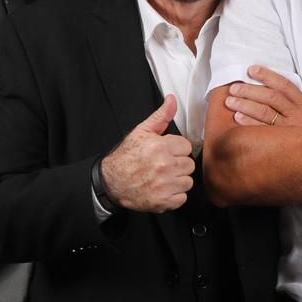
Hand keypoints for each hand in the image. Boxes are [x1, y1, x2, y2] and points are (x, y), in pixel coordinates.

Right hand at [101, 94, 194, 212]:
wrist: (112, 182)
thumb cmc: (126, 157)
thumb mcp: (142, 131)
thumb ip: (161, 116)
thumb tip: (172, 100)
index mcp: (160, 147)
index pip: (186, 147)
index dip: (176, 149)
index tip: (166, 152)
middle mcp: (163, 166)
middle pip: (189, 164)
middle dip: (178, 164)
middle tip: (164, 165)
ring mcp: (164, 185)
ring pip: (188, 181)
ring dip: (178, 180)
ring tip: (163, 177)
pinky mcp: (163, 201)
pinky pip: (182, 197)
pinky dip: (174, 195)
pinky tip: (163, 188)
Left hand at [225, 65, 301, 127]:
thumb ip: (292, 103)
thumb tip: (265, 87)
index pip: (284, 85)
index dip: (267, 75)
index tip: (251, 70)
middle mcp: (298, 116)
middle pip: (271, 97)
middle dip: (250, 90)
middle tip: (234, 88)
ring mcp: (290, 130)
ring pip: (265, 113)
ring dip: (245, 105)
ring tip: (230, 102)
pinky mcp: (283, 145)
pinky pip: (262, 132)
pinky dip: (248, 123)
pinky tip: (237, 119)